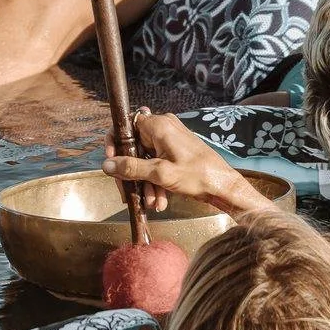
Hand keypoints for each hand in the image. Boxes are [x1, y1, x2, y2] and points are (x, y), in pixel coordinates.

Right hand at [102, 109, 270, 216]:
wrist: (224, 185)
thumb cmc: (197, 175)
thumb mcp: (160, 174)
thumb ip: (131, 168)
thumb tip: (105, 166)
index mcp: (158, 126)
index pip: (125, 126)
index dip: (114, 144)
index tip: (112, 164)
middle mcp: (163, 128)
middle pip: (135, 148)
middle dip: (133, 173)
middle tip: (130, 193)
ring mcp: (170, 139)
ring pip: (146, 159)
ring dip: (146, 183)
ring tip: (153, 204)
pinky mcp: (176, 151)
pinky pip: (158, 163)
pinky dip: (156, 181)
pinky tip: (160, 201)